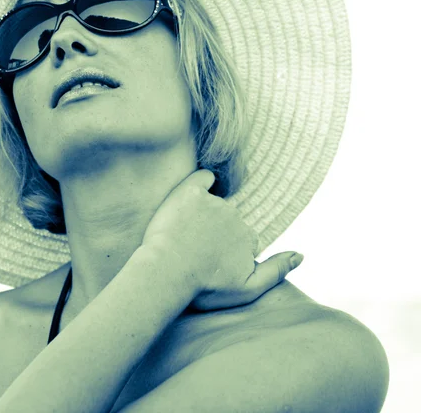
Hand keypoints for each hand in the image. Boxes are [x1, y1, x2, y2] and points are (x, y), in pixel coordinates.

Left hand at [141, 169, 303, 310]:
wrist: (166, 273)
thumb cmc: (203, 287)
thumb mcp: (246, 290)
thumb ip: (276, 272)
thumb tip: (301, 255)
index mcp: (249, 237)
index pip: (242, 237)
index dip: (227, 250)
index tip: (211, 262)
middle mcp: (236, 216)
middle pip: (228, 219)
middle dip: (215, 232)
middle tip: (194, 249)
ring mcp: (213, 202)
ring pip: (213, 203)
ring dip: (202, 214)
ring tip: (183, 236)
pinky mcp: (190, 192)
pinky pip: (202, 177)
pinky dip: (201, 181)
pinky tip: (194, 193)